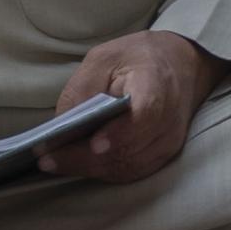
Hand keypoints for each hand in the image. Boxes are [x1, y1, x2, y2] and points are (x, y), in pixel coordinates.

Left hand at [44, 31, 228, 183]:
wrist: (181, 67)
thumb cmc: (137, 59)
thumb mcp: (104, 57)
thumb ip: (84, 89)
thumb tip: (62, 126)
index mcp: (158, 83)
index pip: (146, 113)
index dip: (122, 132)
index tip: (95, 144)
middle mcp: (170, 118)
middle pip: (130, 148)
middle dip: (86, 157)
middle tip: (48, 159)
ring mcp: (169, 140)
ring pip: (128, 166)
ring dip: (89, 169)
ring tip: (54, 163)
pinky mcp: (164, 155)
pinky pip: (131, 171)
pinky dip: (102, 172)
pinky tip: (76, 165)